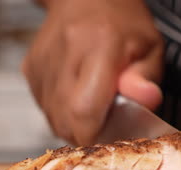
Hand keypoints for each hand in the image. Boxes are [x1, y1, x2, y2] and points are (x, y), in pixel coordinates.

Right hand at [23, 0, 163, 145]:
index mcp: (100, 46)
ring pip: (54, 119)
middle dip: (88, 134)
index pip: (85, 109)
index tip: (112, 136)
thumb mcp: (150, 47)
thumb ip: (146, 77)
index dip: (97, 135)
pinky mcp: (30, 70)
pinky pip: (45, 108)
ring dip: (75, 124)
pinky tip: (78, 95)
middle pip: (65, 122)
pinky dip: (63, 112)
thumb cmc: (123, 23)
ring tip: (95, 103)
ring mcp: (42, 63)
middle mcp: (65, 54)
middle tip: (107, 121)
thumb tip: (145, 100)